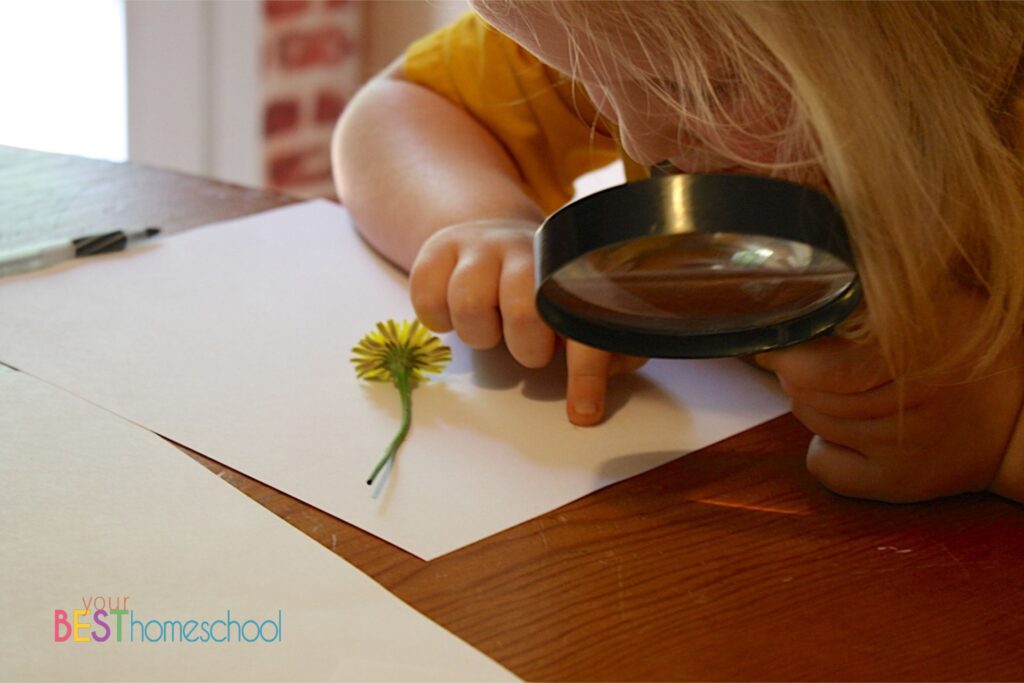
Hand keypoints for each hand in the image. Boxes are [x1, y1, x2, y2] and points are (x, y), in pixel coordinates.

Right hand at [410, 219, 645, 424]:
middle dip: (526, 348)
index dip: (586, 372)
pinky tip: (454, 312)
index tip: (583, 412)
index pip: (585, 322)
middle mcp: (527, 250)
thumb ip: (604, 349)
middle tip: (528, 346)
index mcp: (570, 270)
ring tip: (490, 325)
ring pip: (469, 303)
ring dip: (479, 333)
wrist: (489, 233)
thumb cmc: (539, 289)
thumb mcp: (574, 312)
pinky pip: (428, 298)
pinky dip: (438, 318)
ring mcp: (480, 246)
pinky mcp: (438, 248)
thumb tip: (601, 387)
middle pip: (524, 311)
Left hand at [756, 298, 1023, 501]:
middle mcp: (912, 406)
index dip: (790, 354)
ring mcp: (903, 451)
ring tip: (832, 387)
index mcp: (921, 354)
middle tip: (801, 358)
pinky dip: (820, 445)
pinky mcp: (898, 484)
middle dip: (794, 372)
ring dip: (807, 401)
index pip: (826, 368)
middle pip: (812, 393)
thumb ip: (881, 299)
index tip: (776, 339)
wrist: (1022, 421)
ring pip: (814, 422)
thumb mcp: (944, 302)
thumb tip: (813, 294)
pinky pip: (824, 467)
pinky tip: (842, 429)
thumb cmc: (973, 350)